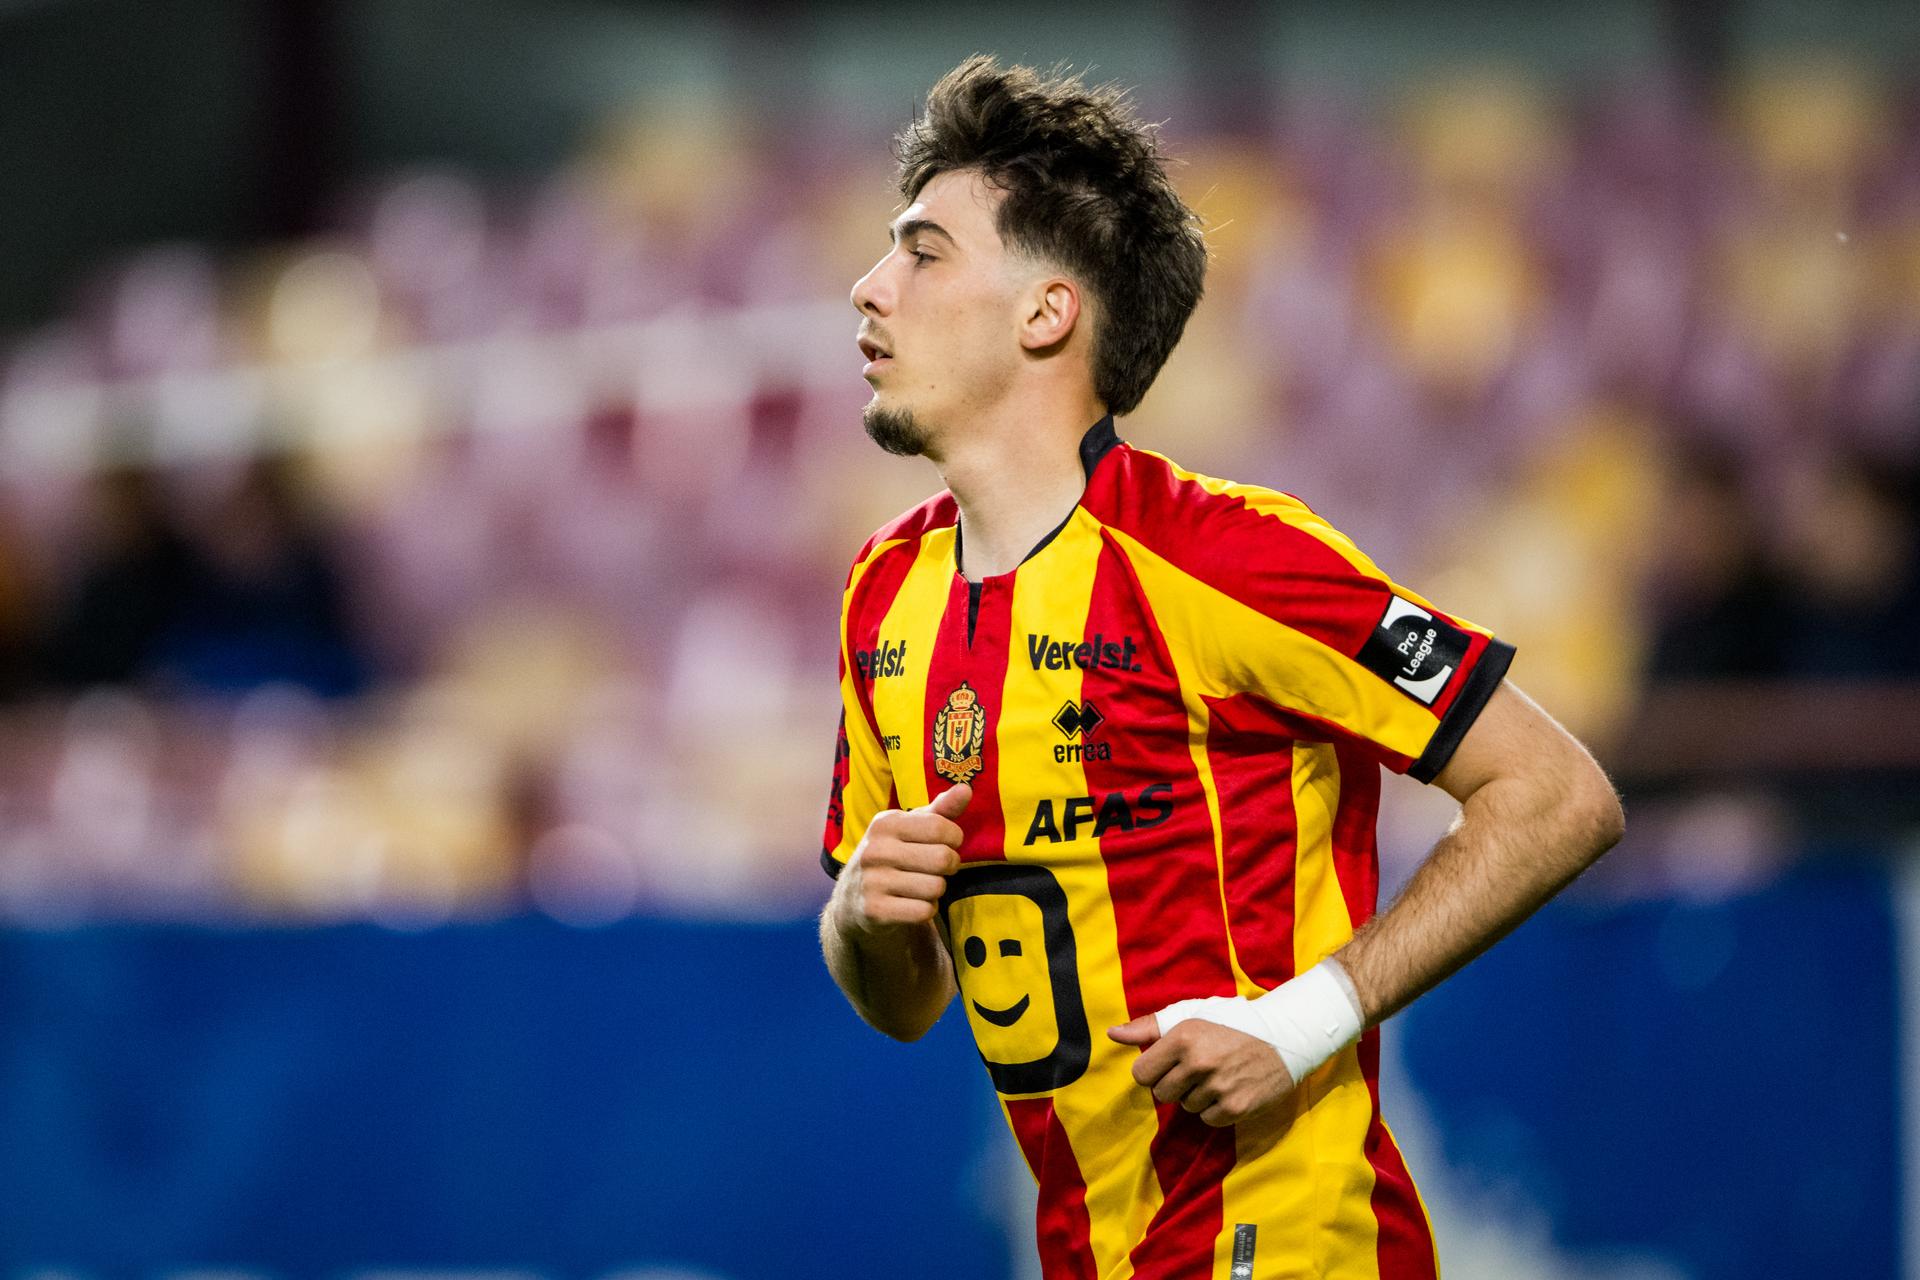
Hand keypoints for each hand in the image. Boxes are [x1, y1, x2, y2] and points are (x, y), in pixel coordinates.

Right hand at [832, 785, 971, 931]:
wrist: (852, 899)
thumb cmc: (893, 854)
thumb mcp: (911, 827)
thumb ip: (941, 809)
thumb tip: (966, 788)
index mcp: (885, 823)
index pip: (941, 827)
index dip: (954, 838)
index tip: (945, 843)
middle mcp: (876, 850)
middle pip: (942, 859)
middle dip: (949, 866)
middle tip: (937, 868)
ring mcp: (872, 881)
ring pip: (936, 887)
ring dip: (937, 890)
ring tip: (921, 885)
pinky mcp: (875, 911)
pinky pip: (924, 911)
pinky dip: (927, 910)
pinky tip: (913, 903)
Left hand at [1107, 1011, 1295, 1127]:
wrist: (1284, 1038)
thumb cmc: (1232, 1023)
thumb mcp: (1190, 1015)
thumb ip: (1148, 1027)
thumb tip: (1112, 1033)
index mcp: (1182, 1038)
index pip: (1141, 1074)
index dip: (1153, 1071)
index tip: (1168, 1064)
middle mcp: (1198, 1063)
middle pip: (1162, 1094)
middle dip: (1174, 1084)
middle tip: (1197, 1069)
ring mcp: (1218, 1087)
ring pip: (1186, 1107)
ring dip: (1197, 1096)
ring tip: (1218, 1076)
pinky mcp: (1236, 1108)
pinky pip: (1208, 1119)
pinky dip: (1216, 1109)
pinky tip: (1229, 1089)